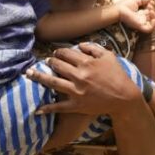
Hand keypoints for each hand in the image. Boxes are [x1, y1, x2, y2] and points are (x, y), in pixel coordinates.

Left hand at [26, 42, 143, 115]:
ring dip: (39, 77)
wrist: (124, 97)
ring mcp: (76, 91)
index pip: (66, 54)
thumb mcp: (108, 57)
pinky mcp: (76, 105)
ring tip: (30, 74)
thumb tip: (79, 45)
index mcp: (86, 63)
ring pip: (52, 82)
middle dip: (49, 62)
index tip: (56, 53)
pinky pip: (59, 107)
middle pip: (57, 65)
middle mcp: (79, 76)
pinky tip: (37, 110)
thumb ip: (93, 48)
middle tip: (46, 61)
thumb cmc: (118, 75)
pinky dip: (47, 108)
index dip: (58, 52)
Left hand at [117, 0, 154, 33]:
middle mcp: (141, 19)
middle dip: (153, 10)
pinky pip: (149, 29)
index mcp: (140, 13)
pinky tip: (152, 16)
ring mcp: (141, 23)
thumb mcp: (136, 1)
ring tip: (150, 10)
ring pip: (152, 24)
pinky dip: (153, 23)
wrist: (119, 10)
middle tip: (149, 5)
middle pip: (152, 17)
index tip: (150, 2)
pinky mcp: (140, 26)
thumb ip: (143, 0)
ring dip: (154, 16)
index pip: (150, 12)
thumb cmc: (124, 5)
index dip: (152, 7)